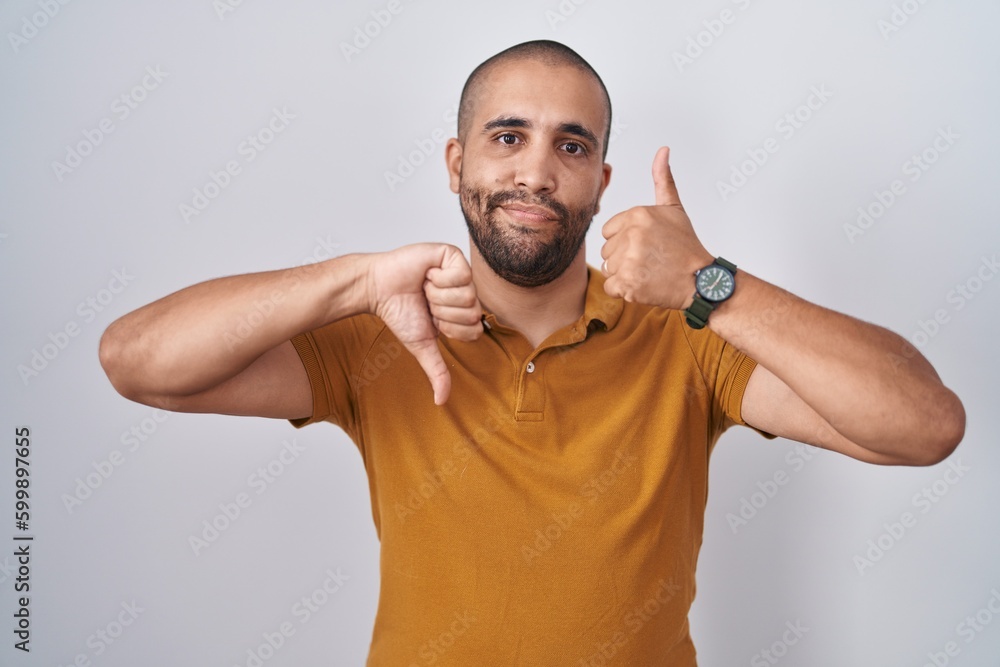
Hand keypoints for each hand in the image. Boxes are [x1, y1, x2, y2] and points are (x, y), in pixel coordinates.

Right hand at [368, 243, 481, 404]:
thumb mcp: (422, 346)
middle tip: (426, 301)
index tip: (432, 320)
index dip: (451, 329)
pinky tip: (427, 274)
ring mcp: (461, 272)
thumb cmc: (399, 312)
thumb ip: (437, 371)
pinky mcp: (452, 255)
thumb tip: (441, 401)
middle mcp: (466, 292)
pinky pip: (461, 274)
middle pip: (474, 312)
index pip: (476, 330)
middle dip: (443, 312)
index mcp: (463, 311)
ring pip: (468, 294)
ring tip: (425, 287)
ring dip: (438, 295)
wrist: (379, 288)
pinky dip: (439, 278)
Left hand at [600, 146, 712, 309]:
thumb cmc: (685, 246)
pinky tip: (644, 284)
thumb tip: (663, 150)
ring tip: (649, 272)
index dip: (625, 240)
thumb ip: (662, 180)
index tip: (647, 245)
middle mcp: (632, 235)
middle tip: (650, 260)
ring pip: (609, 269)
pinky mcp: (628, 284)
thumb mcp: (674, 209)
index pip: (609, 230)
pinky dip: (624, 291)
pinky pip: (611, 287)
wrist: (700, 280)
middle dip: (624, 258)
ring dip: (625, 274)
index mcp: (638, 215)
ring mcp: (629, 261)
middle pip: (607, 250)